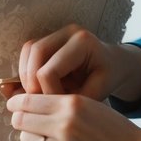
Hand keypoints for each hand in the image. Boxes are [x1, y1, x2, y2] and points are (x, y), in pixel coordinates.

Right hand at [4, 25, 140, 102]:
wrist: (114, 64)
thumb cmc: (107, 79)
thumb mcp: (97, 93)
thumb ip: (71, 100)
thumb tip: (42, 107)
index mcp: (83, 43)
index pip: (50, 70)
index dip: (47, 93)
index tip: (56, 107)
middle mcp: (69, 32)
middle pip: (35, 53)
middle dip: (31, 82)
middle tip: (38, 102)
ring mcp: (58, 32)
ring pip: (28, 50)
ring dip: (25, 75)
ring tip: (35, 95)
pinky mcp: (49, 38)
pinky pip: (29, 51)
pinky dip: (26, 70)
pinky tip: (34, 86)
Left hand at [7, 90, 140, 140]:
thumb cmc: (112, 128)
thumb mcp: (89, 104)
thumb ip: (60, 101)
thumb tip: (26, 101)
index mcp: (71, 103)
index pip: (27, 100)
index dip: (16, 102)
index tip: (14, 104)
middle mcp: (64, 124)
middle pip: (20, 120)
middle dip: (18, 119)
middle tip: (22, 120)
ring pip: (27, 140)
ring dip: (29, 137)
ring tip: (39, 136)